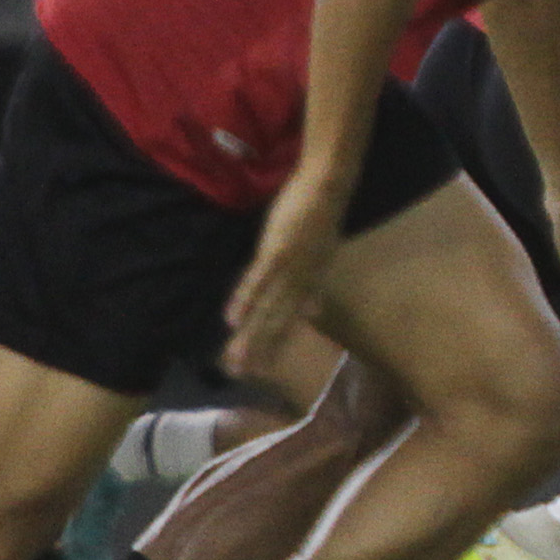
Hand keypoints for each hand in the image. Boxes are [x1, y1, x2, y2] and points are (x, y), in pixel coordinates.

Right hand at [221, 172, 349, 384]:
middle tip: (237, 374)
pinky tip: (231, 320)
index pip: (290, 321)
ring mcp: (289, 268)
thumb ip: (315, 286)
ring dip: (249, 335)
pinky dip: (244, 299)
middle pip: (275, 321)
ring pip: (266, 308)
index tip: (261, 369)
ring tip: (233, 359)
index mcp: (312, 283)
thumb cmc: (321, 214)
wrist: (329, 185)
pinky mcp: (277, 250)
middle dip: (257, 349)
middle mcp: (302, 282)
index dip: (275, 344)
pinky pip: (258, 279)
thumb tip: (313, 312)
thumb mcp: (324, 255)